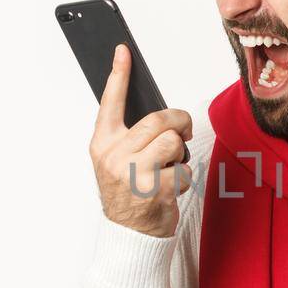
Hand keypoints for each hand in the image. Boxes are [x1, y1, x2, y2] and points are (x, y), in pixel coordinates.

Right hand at [89, 43, 193, 236]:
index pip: (110, 102)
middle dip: (178, 122)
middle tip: (181, 131)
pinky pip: (183, 168)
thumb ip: (130, 136)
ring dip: (180, 153)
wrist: (130, 235)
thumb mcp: (117, 162)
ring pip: (173, 141)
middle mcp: (114, 156)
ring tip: (169, 167)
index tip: (123, 51)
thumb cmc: (128, 194)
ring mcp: (134, 173)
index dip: (118, 75)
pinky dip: (184, 177)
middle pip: (158, 119)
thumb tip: (158, 114)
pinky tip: (171, 188)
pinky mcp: (155, 189)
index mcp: (102, 144)